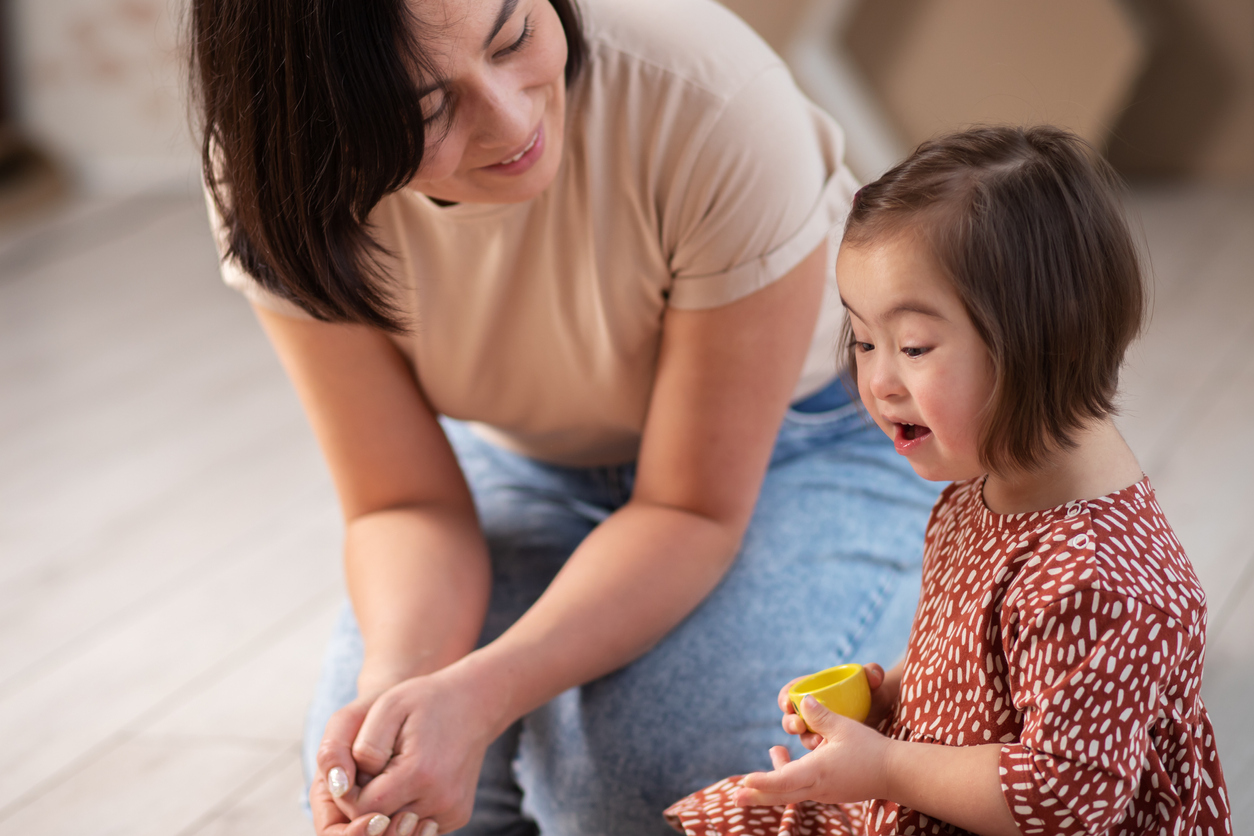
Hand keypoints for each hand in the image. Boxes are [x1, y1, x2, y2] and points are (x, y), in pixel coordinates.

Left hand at [314, 667, 498, 834]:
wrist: (475, 702)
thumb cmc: (425, 701)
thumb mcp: (387, 707)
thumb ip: (358, 747)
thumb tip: (342, 787)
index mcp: (419, 774)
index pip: (361, 809)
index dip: (349, 792)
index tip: (357, 766)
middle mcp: (441, 800)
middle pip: (379, 822)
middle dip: (367, 800)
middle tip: (377, 767)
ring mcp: (452, 810)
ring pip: (397, 828)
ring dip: (387, 806)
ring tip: (394, 772)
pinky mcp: (458, 815)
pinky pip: (417, 826)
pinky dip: (406, 809)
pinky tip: (412, 782)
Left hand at [736, 695, 892, 806]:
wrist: (895, 773)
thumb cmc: (871, 749)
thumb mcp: (844, 727)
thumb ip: (820, 715)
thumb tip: (801, 700)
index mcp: (818, 772)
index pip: (784, 781)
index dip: (763, 781)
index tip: (744, 781)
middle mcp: (818, 787)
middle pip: (781, 794)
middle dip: (757, 795)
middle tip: (735, 797)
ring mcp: (823, 792)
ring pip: (791, 790)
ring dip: (774, 779)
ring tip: (773, 751)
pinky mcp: (829, 791)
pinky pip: (802, 787)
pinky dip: (789, 776)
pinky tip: (785, 758)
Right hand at [777, 663, 897, 748]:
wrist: (883, 713)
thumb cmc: (873, 692)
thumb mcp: (873, 681)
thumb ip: (873, 672)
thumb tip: (871, 675)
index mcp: (814, 689)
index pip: (790, 691)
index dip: (784, 698)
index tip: (788, 704)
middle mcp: (812, 710)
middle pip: (791, 717)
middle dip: (790, 723)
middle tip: (800, 726)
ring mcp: (819, 728)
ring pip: (803, 736)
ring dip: (806, 740)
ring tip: (819, 742)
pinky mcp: (828, 744)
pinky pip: (817, 752)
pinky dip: (820, 754)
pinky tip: (828, 753)